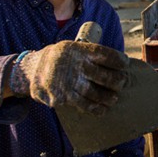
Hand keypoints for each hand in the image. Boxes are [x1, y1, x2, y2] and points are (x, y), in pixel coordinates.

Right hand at [9, 41, 127, 114]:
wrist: (32, 69)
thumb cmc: (59, 58)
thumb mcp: (72, 47)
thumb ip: (89, 54)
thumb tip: (116, 62)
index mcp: (79, 50)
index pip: (105, 54)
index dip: (118, 60)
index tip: (125, 63)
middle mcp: (75, 65)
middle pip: (104, 75)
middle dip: (117, 81)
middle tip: (121, 83)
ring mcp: (69, 82)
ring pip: (96, 93)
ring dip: (108, 97)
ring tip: (114, 98)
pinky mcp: (63, 97)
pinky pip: (84, 105)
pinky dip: (96, 108)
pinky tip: (103, 109)